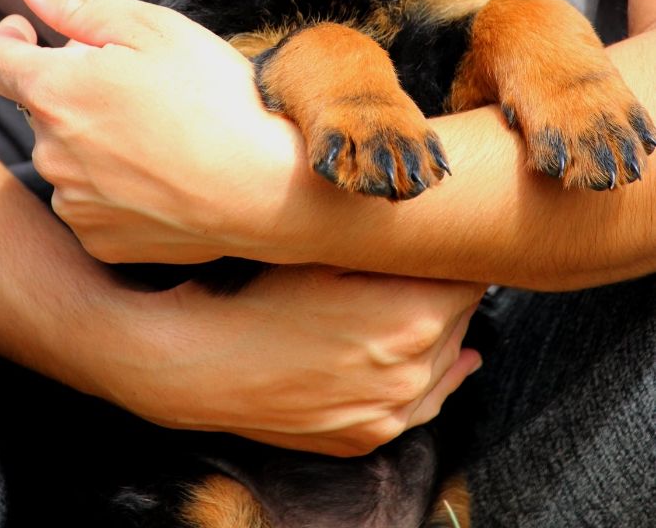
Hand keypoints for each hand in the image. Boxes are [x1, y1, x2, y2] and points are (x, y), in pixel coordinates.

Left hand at [0, 0, 300, 264]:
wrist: (266, 189)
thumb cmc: (216, 100)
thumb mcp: (153, 29)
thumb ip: (79, 1)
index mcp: (56, 93)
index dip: (11, 39)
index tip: (29, 33)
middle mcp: (51, 153)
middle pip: (43, 108)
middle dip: (74, 89)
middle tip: (136, 82)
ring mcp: (75, 202)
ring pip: (68, 157)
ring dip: (92, 140)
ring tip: (158, 132)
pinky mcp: (102, 240)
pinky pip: (93, 203)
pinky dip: (114, 186)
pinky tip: (161, 174)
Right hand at [105, 265, 483, 455]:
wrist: (204, 364)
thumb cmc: (261, 297)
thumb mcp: (328, 254)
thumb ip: (389, 248)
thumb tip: (430, 234)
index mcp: (412, 318)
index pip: (467, 280)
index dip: (458, 256)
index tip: (450, 242)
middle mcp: (411, 372)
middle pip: (460, 319)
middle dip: (449, 291)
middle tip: (435, 266)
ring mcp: (390, 412)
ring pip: (446, 363)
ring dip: (444, 333)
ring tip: (442, 305)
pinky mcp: (367, 436)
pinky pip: (422, 406)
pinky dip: (434, 380)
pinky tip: (451, 365)